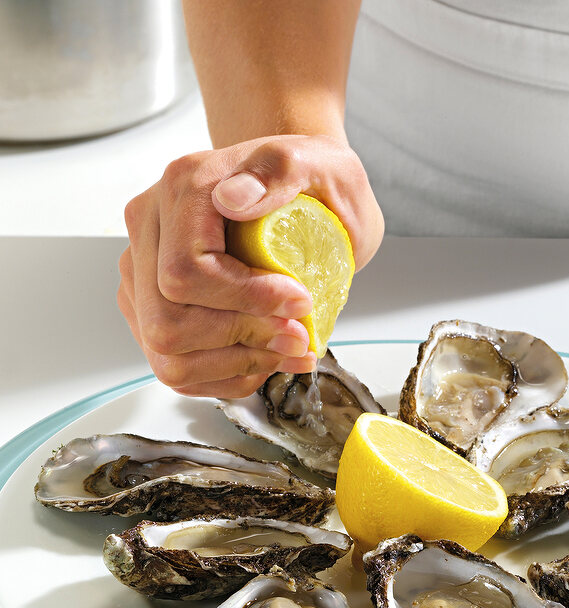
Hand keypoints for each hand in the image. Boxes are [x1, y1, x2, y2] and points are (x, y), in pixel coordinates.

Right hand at [118, 135, 383, 398]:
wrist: (304, 191)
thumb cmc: (312, 180)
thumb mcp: (315, 163)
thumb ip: (278, 172)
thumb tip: (234, 199)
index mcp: (181, 188)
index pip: (185, 273)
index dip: (246, 302)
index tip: (299, 303)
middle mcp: (150, 228)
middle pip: (167, 324)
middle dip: (241, 341)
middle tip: (299, 337)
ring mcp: (144, 273)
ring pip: (166, 355)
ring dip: (237, 365)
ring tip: (288, 351)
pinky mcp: (153, 308)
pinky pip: (176, 367)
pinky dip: (228, 375)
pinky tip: (264, 357)